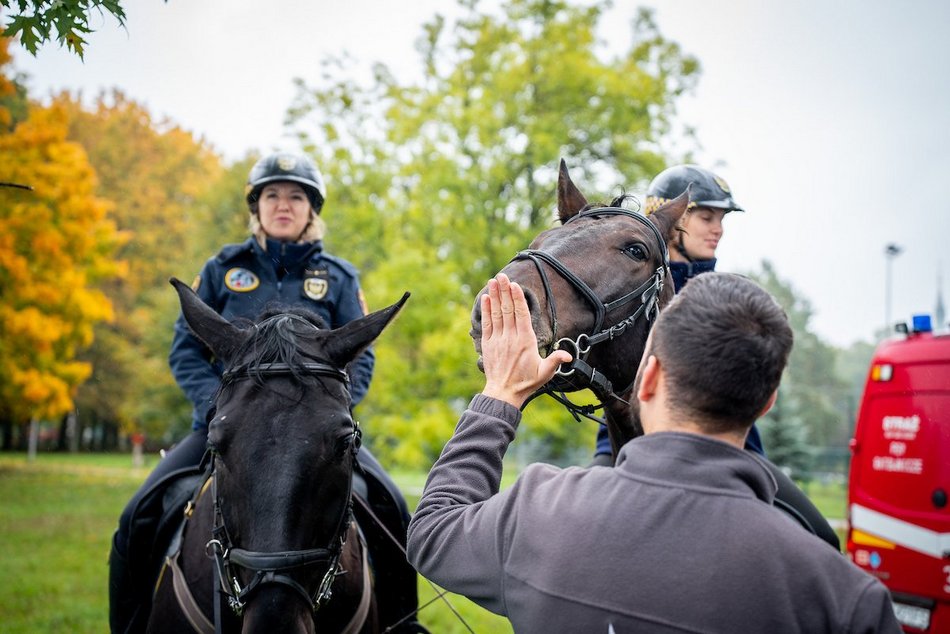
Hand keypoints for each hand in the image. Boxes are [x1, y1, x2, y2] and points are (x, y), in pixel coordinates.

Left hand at [480, 273, 571, 407]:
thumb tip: (569, 355)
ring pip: (496, 313)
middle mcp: (511, 337)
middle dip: (505, 291)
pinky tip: (486, 298)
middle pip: (508, 309)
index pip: (521, 314)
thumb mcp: (545, 373)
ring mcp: (498, 340)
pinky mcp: (488, 344)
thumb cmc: (526, 383)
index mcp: (526, 341)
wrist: (504, 393)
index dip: (518, 298)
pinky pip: (487, 323)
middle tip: (502, 275)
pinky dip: (486, 310)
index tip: (515, 285)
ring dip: (495, 296)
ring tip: (493, 280)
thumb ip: (556, 361)